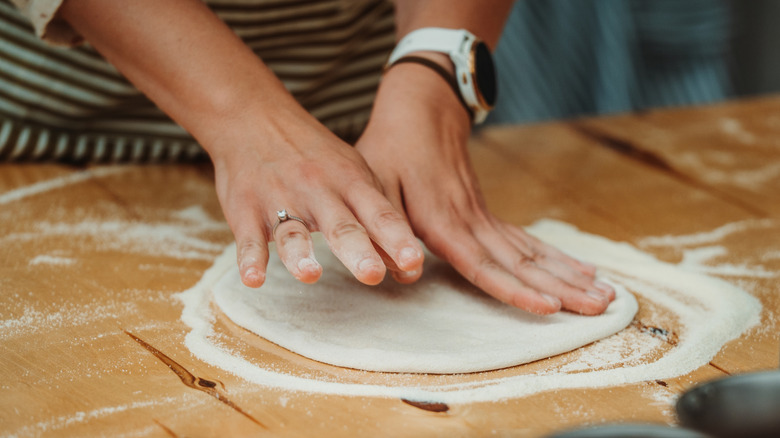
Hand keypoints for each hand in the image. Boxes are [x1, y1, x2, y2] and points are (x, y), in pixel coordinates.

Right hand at [208, 100, 423, 287]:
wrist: (255, 117)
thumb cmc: (315, 156)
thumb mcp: (353, 175)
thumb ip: (378, 219)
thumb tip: (407, 268)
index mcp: (350, 183)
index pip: (379, 214)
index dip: (396, 238)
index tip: (413, 262)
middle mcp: (318, 191)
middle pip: (341, 226)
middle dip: (358, 251)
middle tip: (372, 274)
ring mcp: (280, 200)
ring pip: (293, 232)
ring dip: (300, 255)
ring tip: (311, 275)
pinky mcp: (246, 211)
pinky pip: (248, 238)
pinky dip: (249, 259)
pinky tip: (253, 279)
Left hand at [355, 62, 615, 314]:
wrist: (421, 111)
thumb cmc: (391, 151)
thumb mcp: (375, 185)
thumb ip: (386, 228)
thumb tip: (403, 271)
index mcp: (442, 222)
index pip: (483, 265)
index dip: (515, 289)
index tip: (549, 307)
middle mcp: (472, 222)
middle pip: (523, 263)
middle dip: (563, 288)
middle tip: (603, 307)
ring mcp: (484, 217)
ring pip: (534, 253)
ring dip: (570, 275)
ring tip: (606, 295)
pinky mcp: (489, 214)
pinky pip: (529, 241)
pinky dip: (558, 257)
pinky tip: (585, 270)